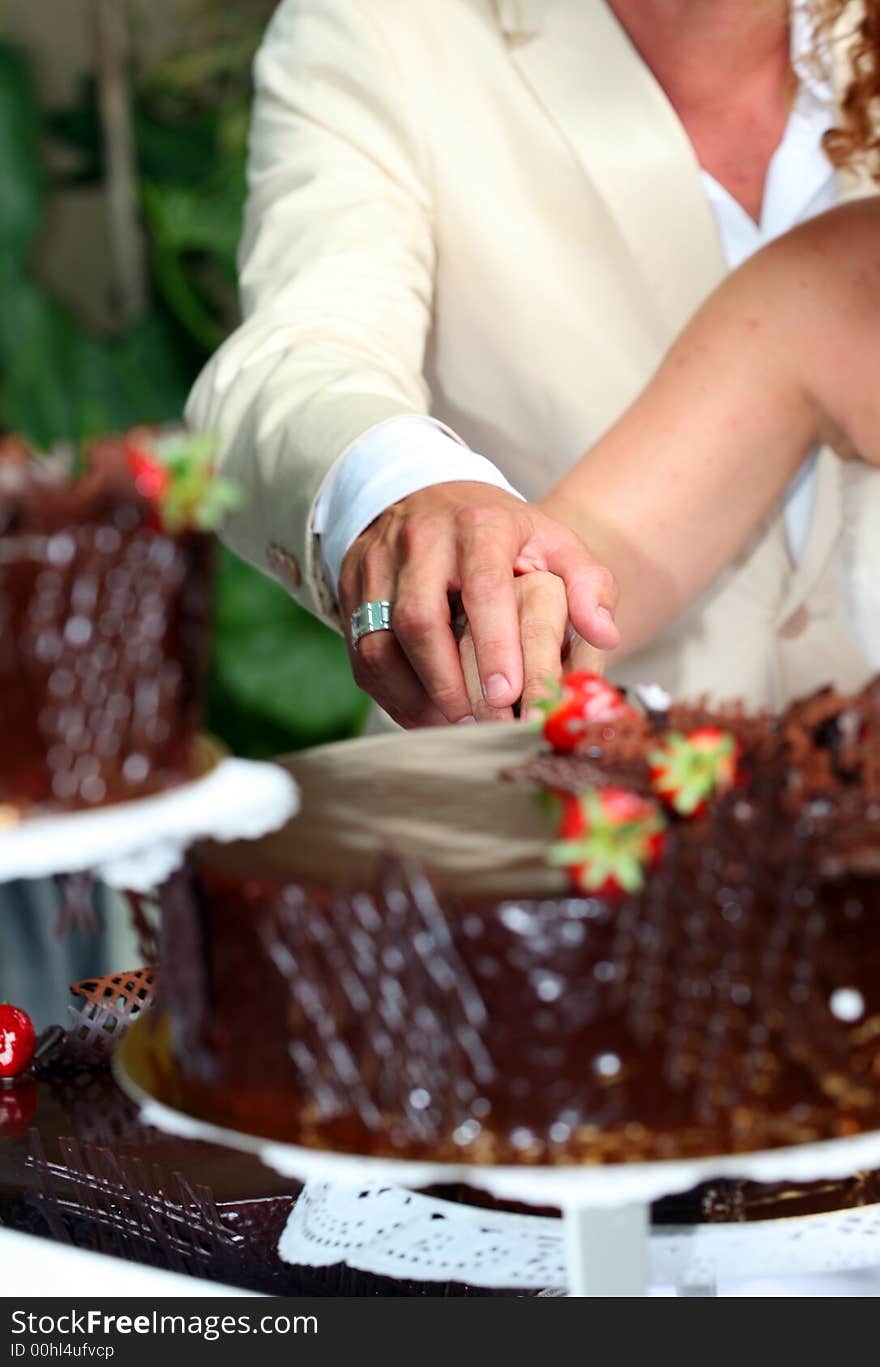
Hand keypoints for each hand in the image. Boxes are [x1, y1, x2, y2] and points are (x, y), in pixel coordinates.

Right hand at [339, 481, 618, 728]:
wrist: (435, 499)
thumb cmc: (505, 536)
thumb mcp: (554, 543)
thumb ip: (589, 585)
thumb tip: (606, 634)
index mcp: (479, 526)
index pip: (482, 587)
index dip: (493, 644)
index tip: (508, 693)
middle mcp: (420, 540)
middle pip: (418, 617)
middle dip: (445, 679)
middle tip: (476, 722)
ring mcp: (378, 562)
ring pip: (379, 640)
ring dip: (413, 693)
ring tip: (450, 726)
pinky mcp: (352, 588)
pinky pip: (360, 652)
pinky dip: (390, 693)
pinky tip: (422, 716)